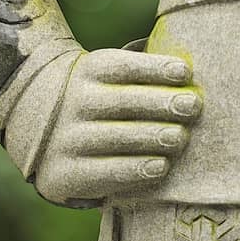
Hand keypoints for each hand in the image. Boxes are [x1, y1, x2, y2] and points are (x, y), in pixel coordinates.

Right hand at [33, 47, 201, 206]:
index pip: (124, 67)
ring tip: (180, 137)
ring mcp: (66, 139)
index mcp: (89, 71)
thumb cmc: (102, 99)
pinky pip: (105, 173)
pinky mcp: (65, 173)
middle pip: (122, 101)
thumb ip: (145, 78)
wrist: (46, 130)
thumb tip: (190, 79)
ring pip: (116, 137)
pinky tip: (161, 166)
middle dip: (161, 103)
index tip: (185, 72)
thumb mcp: (112, 78)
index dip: (155, 68)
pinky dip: (136, 170)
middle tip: (192, 105)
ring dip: (152, 137)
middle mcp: (74, 102)